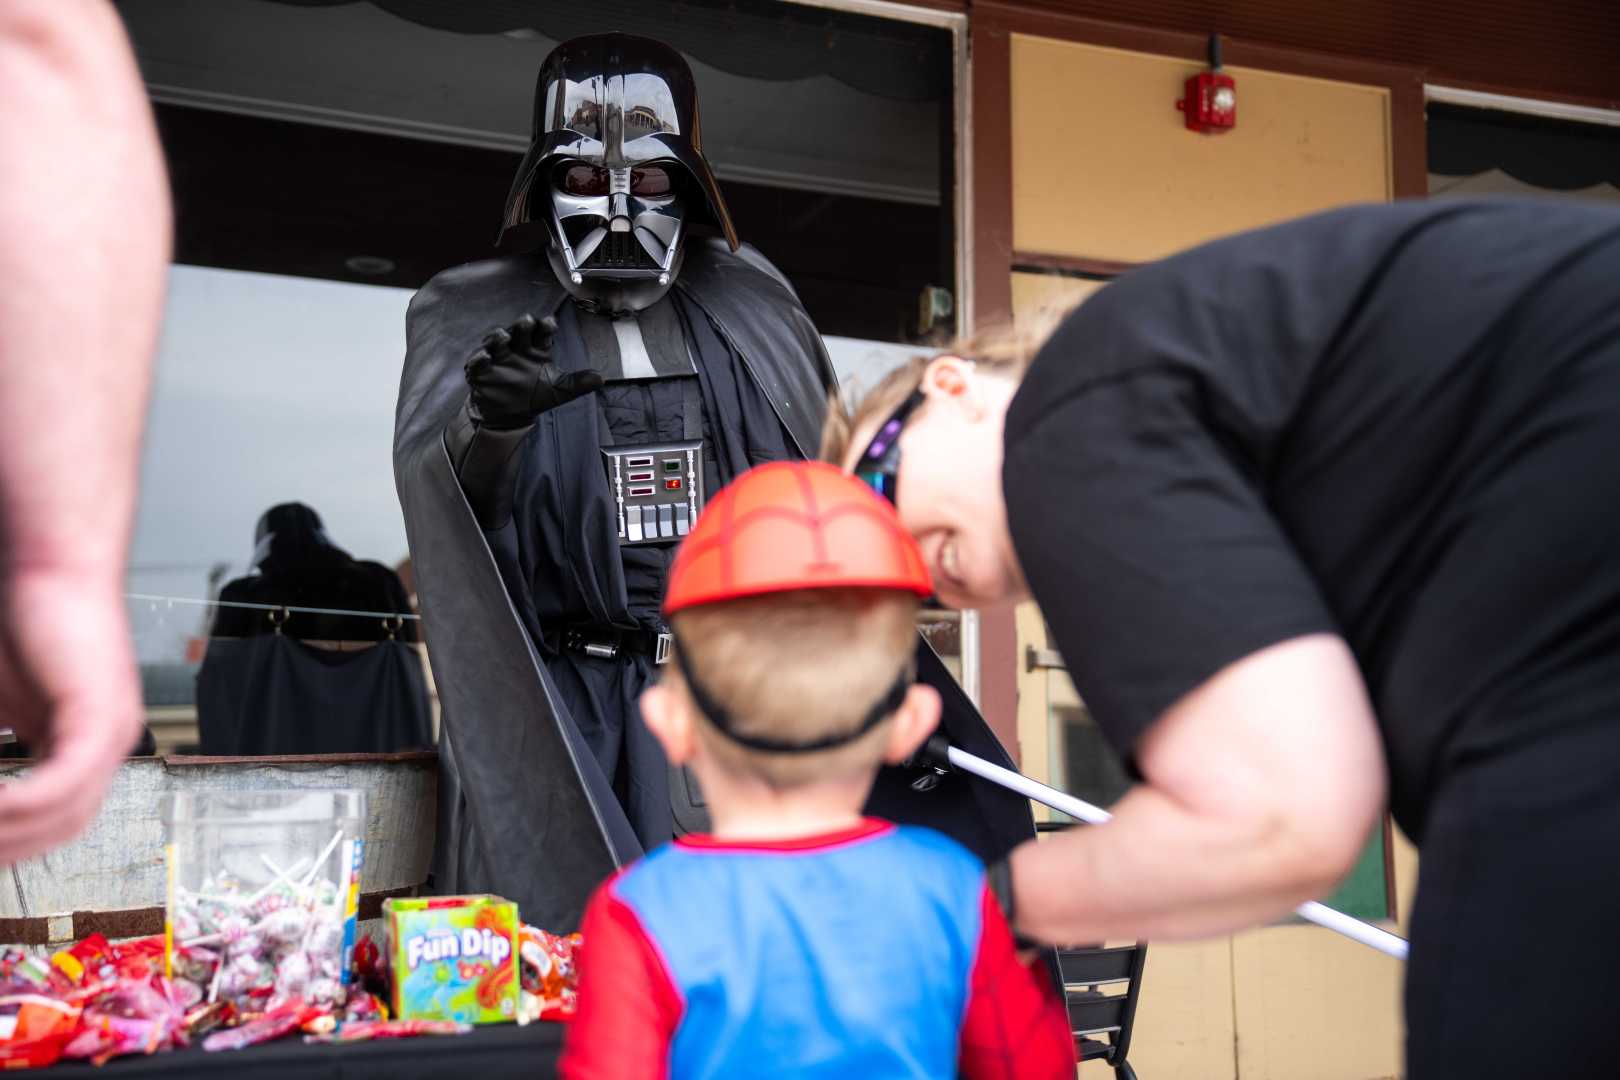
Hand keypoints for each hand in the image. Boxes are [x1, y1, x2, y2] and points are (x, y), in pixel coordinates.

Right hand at [0, 568, 142, 863]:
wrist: (51, 569)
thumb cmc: (21, 626)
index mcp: (82, 747)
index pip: (53, 820)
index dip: (11, 844)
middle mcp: (107, 747)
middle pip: (59, 829)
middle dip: (6, 849)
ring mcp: (112, 734)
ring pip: (61, 815)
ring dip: (7, 833)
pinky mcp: (102, 717)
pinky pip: (64, 782)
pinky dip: (23, 803)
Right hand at [464, 314, 602, 428]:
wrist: (511, 416)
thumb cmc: (535, 396)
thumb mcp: (560, 391)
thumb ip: (579, 383)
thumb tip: (601, 379)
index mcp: (536, 349)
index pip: (541, 332)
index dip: (545, 326)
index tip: (550, 323)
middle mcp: (517, 349)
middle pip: (518, 331)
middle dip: (522, 325)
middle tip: (527, 322)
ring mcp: (498, 358)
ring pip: (496, 341)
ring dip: (498, 337)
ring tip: (504, 337)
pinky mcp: (481, 371)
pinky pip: (478, 362)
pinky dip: (479, 359)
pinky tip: (485, 358)